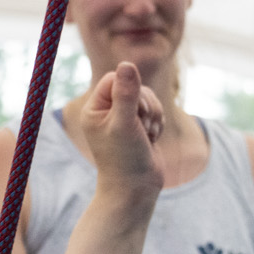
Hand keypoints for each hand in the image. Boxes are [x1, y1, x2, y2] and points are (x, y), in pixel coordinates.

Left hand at [74, 61, 164, 198]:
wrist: (137, 189)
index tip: (134, 112)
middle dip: (145, 106)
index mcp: (95, 109)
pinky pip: (156, 110)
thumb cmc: (126, 160)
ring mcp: (124, 118)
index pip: (115, 77)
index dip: (131, 90)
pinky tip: (151, 140)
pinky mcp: (140, 126)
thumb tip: (127, 64)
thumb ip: (127, 93)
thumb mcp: (125, 124)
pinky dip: (158, 124)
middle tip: (141, 129)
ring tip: (147, 136)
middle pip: (135, 85)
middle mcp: (107, 112)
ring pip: (148, 97)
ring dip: (154, 116)